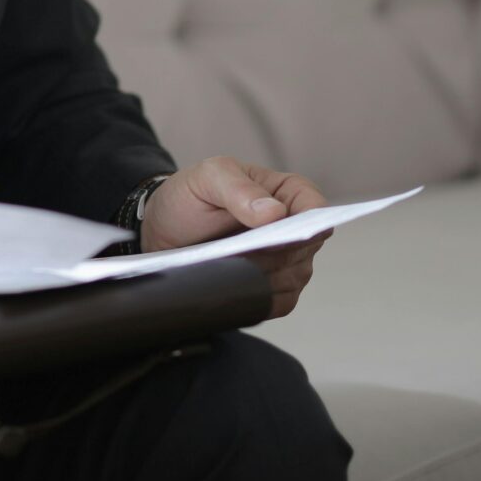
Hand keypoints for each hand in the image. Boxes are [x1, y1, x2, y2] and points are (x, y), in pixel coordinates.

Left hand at [139, 157, 331, 320]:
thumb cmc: (192, 197)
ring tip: (228, 266)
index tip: (279, 234)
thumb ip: (239, 189)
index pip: (315, 207)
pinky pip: (280, 302)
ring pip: (294, 278)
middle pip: (305, 248)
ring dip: (262, 276)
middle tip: (238, 252)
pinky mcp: (274, 290)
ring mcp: (288, 262)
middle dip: (274, 253)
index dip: (306, 222)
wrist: (165, 231)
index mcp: (287, 192)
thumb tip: (275, 213)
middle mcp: (294, 228)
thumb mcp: (208, 178)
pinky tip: (232, 286)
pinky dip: (258, 297)